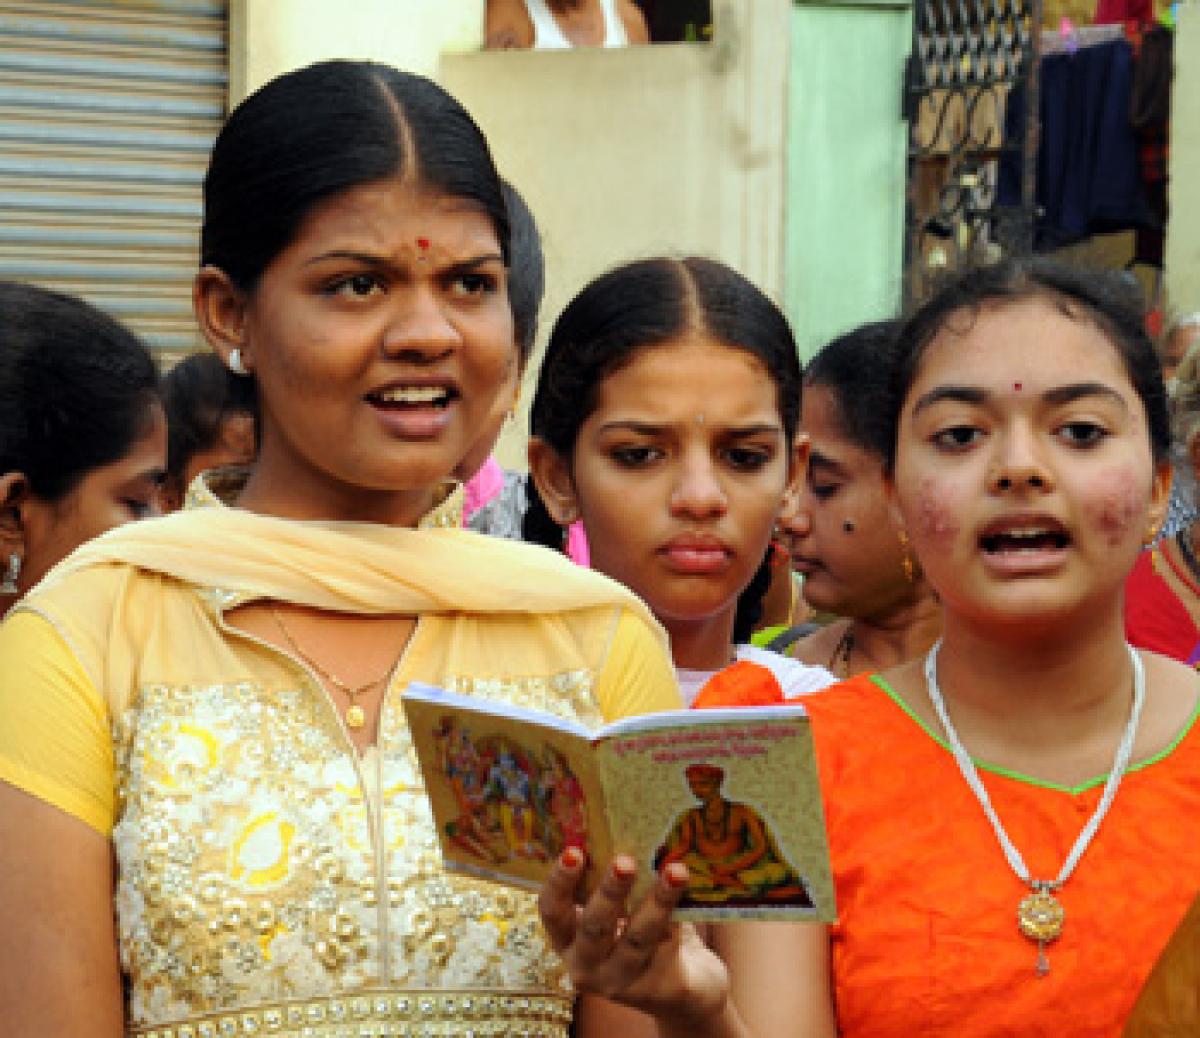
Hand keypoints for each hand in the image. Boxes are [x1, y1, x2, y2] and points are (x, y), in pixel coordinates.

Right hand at [538, 849, 731, 1026]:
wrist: (684, 988)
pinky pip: (667, 949)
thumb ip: (616, 881)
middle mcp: (585, 966)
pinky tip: (689, 896)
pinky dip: (679, 919)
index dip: (559, 882)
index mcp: (568, 940)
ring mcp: (619, 983)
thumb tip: (627, 827)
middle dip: (610, 891)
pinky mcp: (655, 990)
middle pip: (594, 927)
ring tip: (675, 870)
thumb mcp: (622, 909)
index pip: (552, 911)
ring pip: (636, 939)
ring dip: (657, 901)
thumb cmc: (642, 933)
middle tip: (625, 861)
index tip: (574, 852)